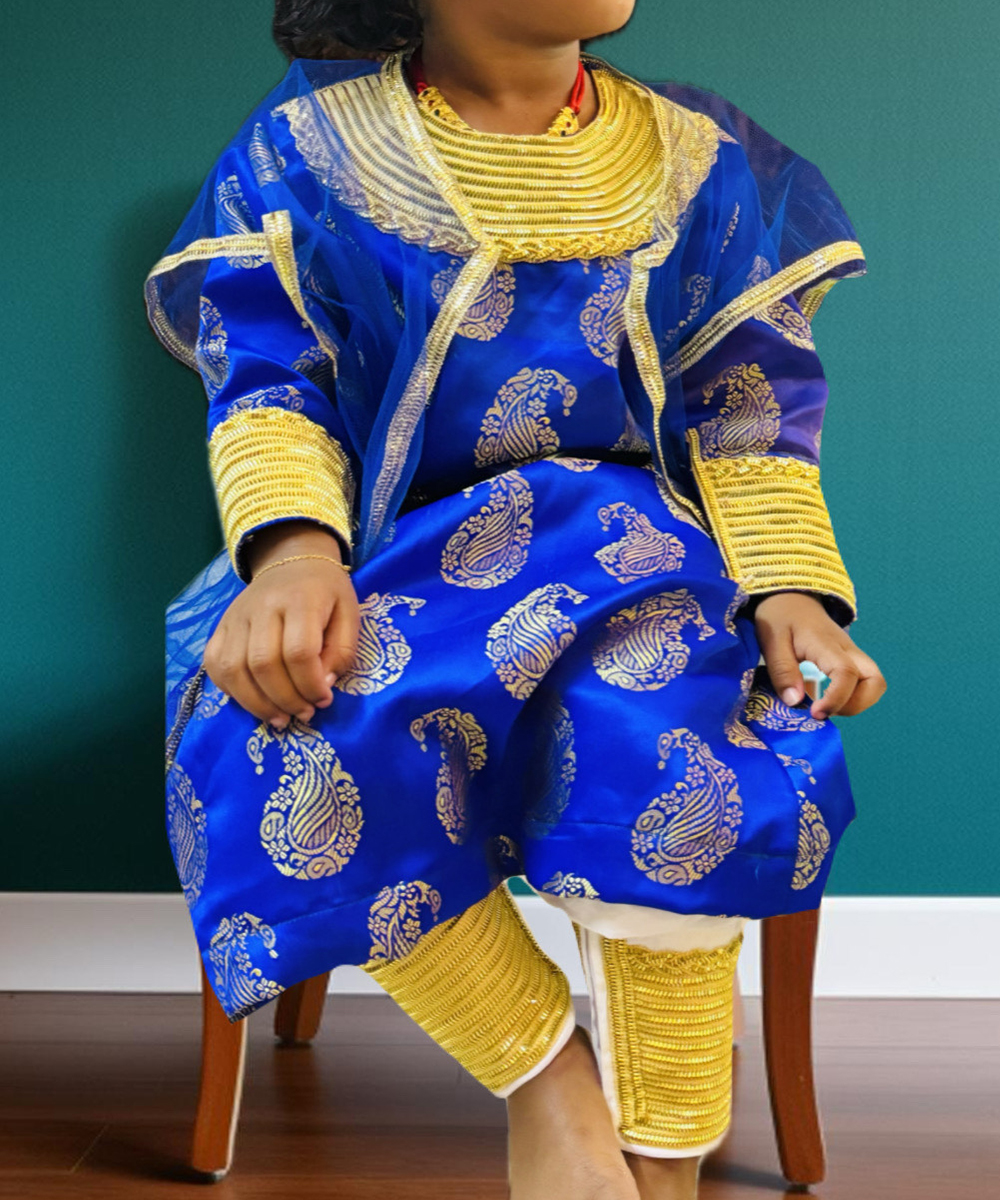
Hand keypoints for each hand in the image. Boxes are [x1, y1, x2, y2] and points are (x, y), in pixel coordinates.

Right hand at [203, 521, 359, 728]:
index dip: (310, 684)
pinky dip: (231, 691)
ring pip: (234, 669)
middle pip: (263, 664)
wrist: (292, 559)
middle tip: (304, 714)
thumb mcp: (349, 615)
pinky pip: (215, 664)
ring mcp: (236, 616)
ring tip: (280, 718)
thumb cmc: (327, 592)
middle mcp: (263, 606)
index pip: (298, 651)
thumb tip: (321, 686)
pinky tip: (254, 702)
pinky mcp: (221, 626)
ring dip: (257, 704)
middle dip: (285, 699)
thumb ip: (341, 652)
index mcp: (301, 599)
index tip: (324, 699)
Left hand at [752, 591, 885, 720]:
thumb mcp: (772, 642)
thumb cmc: (780, 618)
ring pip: (874, 683)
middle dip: (857, 705)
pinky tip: (823, 700)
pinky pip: (861, 683)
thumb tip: (795, 703)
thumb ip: (783, 672)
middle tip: (825, 711)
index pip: (846, 673)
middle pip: (876, 681)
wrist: (791, 599)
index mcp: (826, 643)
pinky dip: (850, 698)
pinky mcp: (849, 661)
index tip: (815, 713)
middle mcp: (847, 649)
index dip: (836, 699)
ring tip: (825, 707)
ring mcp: (852, 655)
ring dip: (856, 703)